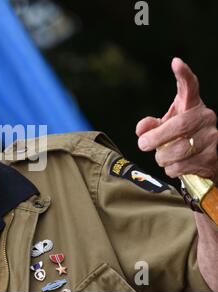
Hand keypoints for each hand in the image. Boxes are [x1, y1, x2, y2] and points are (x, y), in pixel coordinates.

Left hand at [135, 57, 217, 182]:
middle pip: (178, 126)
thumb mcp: (165, 128)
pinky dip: (171, 169)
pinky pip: (181, 166)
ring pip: (178, 150)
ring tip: (163, 156)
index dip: (184, 75)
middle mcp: (206, 118)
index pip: (190, 87)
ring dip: (162, 157)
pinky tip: (176, 165)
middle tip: (143, 144)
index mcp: (191, 106)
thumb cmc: (181, 139)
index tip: (176, 63)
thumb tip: (141, 129)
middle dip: (155, 138)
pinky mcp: (212, 158)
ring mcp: (212, 138)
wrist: (204, 163)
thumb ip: (151, 126)